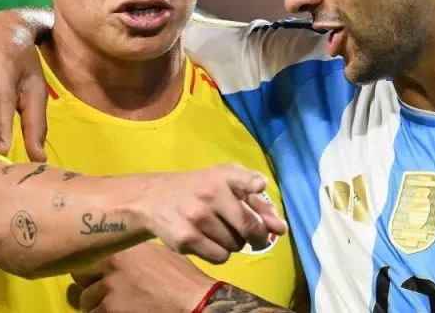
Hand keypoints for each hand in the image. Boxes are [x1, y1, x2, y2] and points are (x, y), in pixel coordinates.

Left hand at [71, 242, 214, 312]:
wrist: (194, 301)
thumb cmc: (181, 278)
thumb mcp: (157, 253)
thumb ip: (132, 253)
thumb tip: (119, 256)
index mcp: (120, 249)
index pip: (87, 257)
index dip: (91, 270)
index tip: (95, 277)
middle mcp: (111, 266)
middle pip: (80, 279)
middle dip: (90, 287)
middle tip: (105, 294)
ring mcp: (109, 290)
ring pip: (87, 301)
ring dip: (99, 306)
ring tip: (120, 306)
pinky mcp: (111, 310)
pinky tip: (126, 312)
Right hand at [136, 163, 286, 264]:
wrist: (154, 200)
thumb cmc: (199, 189)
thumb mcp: (224, 181)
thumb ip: (255, 200)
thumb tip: (280, 228)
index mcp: (221, 177)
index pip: (242, 179)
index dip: (254, 186)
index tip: (259, 187)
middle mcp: (209, 195)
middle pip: (249, 228)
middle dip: (257, 236)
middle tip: (253, 236)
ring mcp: (196, 218)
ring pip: (236, 245)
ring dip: (234, 243)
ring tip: (219, 231)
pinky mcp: (185, 239)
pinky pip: (220, 257)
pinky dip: (220, 253)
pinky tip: (207, 240)